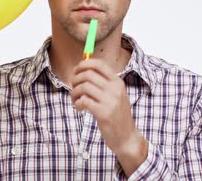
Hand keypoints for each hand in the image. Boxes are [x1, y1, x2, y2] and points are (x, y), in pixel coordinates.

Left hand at [72, 59, 147, 174]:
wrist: (127, 137)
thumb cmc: (117, 115)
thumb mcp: (115, 95)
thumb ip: (102, 83)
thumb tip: (82, 70)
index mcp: (118, 82)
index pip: (99, 64)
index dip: (84, 64)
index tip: (76, 71)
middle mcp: (115, 89)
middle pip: (88, 74)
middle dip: (75, 79)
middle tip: (73, 88)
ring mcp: (110, 101)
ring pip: (84, 87)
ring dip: (74, 93)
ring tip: (75, 100)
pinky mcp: (104, 113)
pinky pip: (84, 101)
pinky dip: (77, 103)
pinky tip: (80, 108)